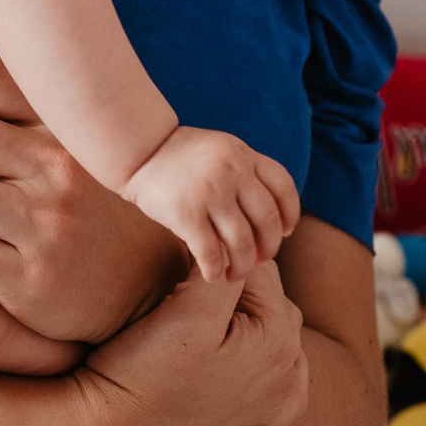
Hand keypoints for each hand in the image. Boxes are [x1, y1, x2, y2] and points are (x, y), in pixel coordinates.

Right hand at [77, 264, 308, 425]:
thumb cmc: (144, 369)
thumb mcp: (187, 310)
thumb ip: (225, 268)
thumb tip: (237, 244)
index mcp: (281, 340)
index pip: (258, 269)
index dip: (217, 262)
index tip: (180, 269)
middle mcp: (292, 375)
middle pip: (268, 300)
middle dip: (234, 291)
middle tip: (183, 294)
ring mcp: (280, 404)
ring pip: (268, 332)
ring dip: (241, 321)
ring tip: (194, 325)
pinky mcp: (264, 422)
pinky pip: (268, 370)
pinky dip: (249, 356)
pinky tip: (216, 355)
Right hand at [121, 128, 300, 282]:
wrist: (136, 150)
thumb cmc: (179, 158)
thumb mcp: (220, 152)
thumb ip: (244, 174)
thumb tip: (271, 224)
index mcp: (243, 154)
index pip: (283, 188)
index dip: (289, 215)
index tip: (285, 233)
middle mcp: (232, 170)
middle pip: (267, 220)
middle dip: (268, 247)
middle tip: (258, 260)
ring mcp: (210, 191)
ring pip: (242, 242)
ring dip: (243, 266)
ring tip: (235, 275)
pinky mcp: (185, 212)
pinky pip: (209, 251)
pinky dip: (215, 269)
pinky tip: (213, 275)